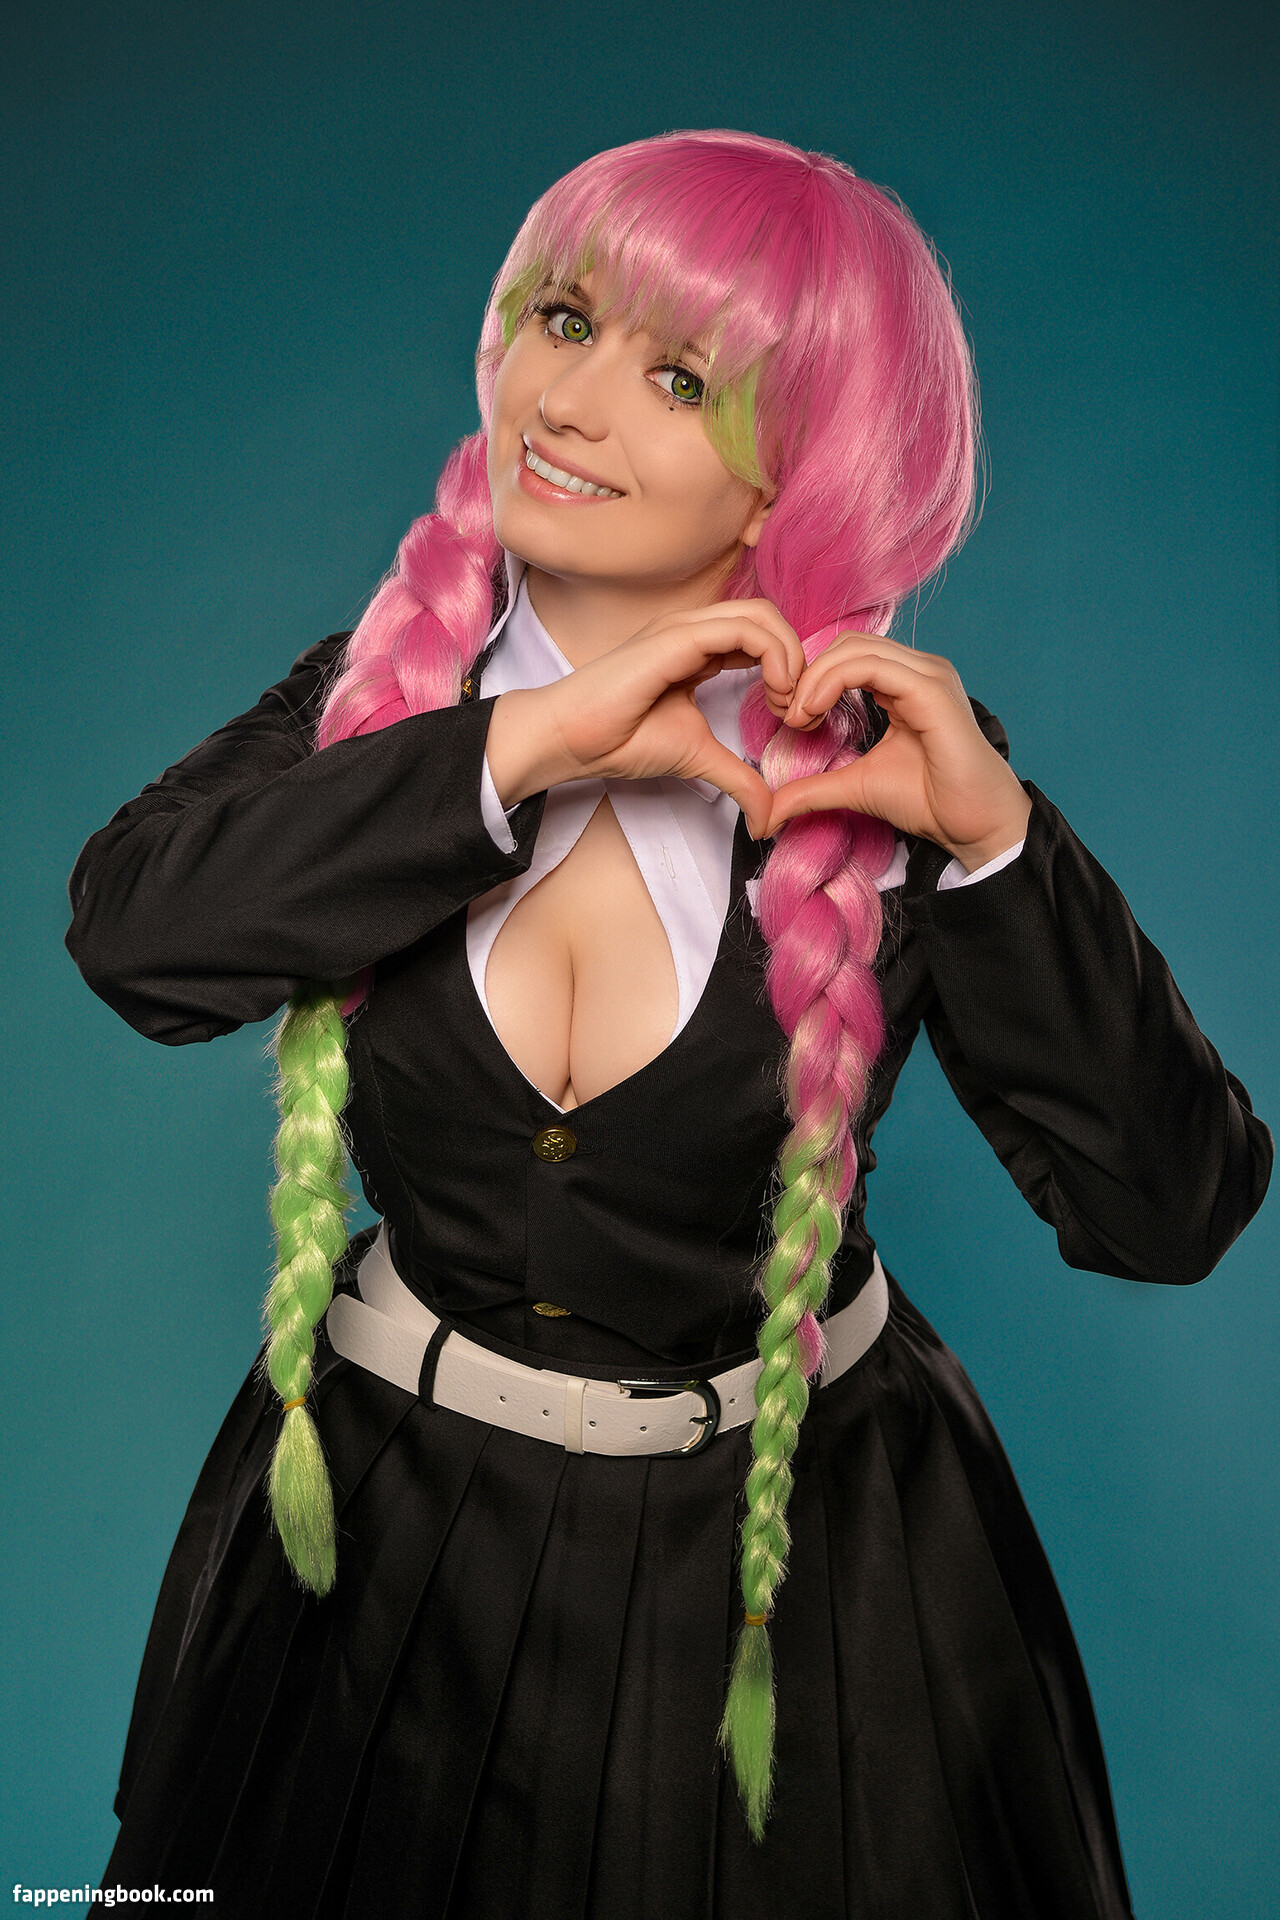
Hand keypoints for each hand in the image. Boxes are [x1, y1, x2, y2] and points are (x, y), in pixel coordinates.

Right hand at [488, 600, 806, 841]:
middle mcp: (694, 630)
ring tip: (786, 701)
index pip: (760, 634)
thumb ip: (738, 779)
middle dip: (798, 658)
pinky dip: (775, 655)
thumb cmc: (620, 739)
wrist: (572, 738)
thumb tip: (767, 818)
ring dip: (791, 656)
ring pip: (762, 615)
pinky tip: (775, 692)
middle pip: (768, 616)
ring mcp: (685, 629)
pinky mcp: (677, 638)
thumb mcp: (699, 757)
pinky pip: (743, 629)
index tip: (791, 714)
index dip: (789, 668)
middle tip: (796, 708)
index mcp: (698, 649)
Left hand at [763, 632, 1032, 869]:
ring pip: (855, 649)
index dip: (810, 677)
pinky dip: (832, 683)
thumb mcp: (856, 787)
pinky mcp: (932, 691)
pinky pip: (872, 668)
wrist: (972, 826)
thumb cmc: (929, 801)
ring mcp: (929, 675)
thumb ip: (814, 788)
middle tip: (789, 715)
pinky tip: (814, 712)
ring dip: (814, 678)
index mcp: (905, 681)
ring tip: (798, 717)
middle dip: (808, 674)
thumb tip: (770, 809)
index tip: (790, 718)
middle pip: (847, 644)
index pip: (847, 654)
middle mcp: (919, 669)